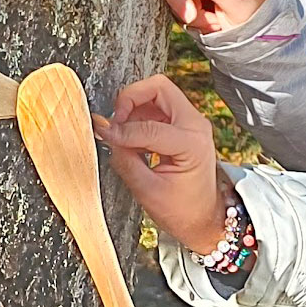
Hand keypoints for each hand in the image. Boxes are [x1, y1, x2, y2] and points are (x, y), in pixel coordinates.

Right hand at [93, 74, 225, 251]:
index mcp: (192, 143)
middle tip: (115, 121)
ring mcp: (191, 123)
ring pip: (156, 93)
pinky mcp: (183, 125)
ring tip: (123, 133)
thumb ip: (124, 159)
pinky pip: (157, 106)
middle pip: (158, 88)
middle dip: (130, 99)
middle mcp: (195, 126)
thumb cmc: (182, 210)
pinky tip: (133, 137)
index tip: (102, 131)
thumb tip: (106, 134)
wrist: (203, 218)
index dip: (121, 129)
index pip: (149, 126)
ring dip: (134, 107)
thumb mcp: (147, 190)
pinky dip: (139, 115)